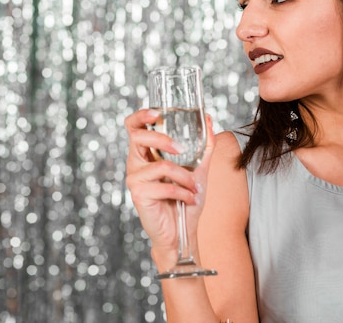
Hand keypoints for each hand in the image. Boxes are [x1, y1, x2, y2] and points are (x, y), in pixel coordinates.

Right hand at [125, 109, 215, 260]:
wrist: (182, 231)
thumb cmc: (185, 199)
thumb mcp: (199, 169)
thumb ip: (203, 146)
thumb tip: (209, 120)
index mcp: (145, 153)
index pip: (133, 127)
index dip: (140, 116)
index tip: (157, 112)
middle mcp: (135, 163)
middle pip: (138, 137)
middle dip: (163, 140)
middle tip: (182, 150)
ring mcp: (134, 179)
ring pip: (161, 166)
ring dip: (185, 177)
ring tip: (193, 189)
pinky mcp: (139, 195)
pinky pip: (166, 186)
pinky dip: (184, 193)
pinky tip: (189, 199)